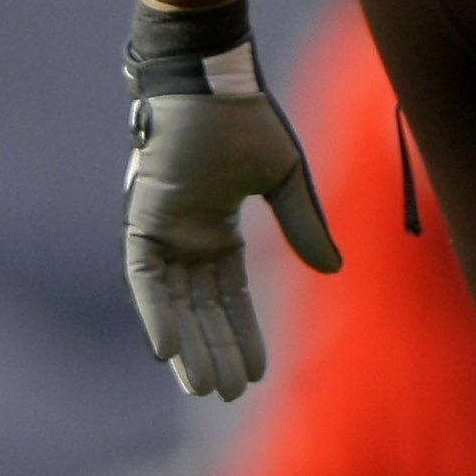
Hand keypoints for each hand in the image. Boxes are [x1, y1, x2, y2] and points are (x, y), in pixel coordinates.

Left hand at [121, 0, 339, 400]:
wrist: (211, 80)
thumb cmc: (245, 118)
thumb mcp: (284, 179)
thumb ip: (302, 225)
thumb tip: (332, 271)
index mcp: (220, 229)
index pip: (232, 296)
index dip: (244, 334)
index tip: (258, 375)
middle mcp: (188, 237)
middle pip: (202, 309)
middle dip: (214, 351)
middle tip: (225, 395)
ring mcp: (164, 231)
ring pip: (174, 304)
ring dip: (187, 345)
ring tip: (202, 389)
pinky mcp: (143, 222)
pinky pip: (145, 280)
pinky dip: (155, 314)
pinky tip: (165, 351)